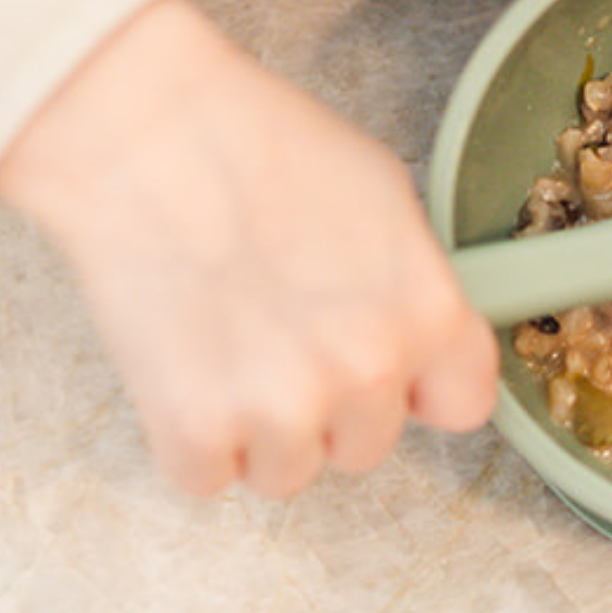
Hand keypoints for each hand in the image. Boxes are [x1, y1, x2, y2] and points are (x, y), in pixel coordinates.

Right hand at [0, 0, 499, 496]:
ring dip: (257, 429)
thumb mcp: (382, 196)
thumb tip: (414, 330)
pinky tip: (180, 366)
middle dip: (327, 406)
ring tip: (224, 345)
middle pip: (366, 445)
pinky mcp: (196, 431)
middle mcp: (367, 374)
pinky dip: (189, 439)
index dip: (420, 389)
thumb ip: (412, 283)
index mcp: (427, 315)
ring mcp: (282, 409)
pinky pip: (207, 476)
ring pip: (288, 472)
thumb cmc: (257, 145)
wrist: (147, 136)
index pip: (463, 405)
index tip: (389, 373)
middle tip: (276, 334)